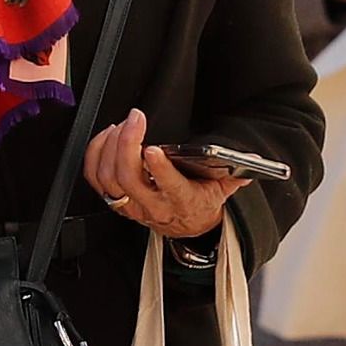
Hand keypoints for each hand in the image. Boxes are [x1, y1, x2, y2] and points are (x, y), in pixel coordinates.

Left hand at [83, 108, 241, 239]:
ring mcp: (131, 204)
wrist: (186, 225)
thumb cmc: (200, 201)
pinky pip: (95, 178)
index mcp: (182, 201)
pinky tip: (106, 137)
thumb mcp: (222, 189)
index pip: (169, 188)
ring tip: (123, 125)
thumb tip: (250, 163)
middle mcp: (152, 205)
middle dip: (127, 145)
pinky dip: (96, 154)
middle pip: (128, 179)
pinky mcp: (115, 199)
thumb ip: (234, 173)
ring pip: (109, 178)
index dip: (159, 170)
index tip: (153, 148)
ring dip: (110, 147)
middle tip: (135, 119)